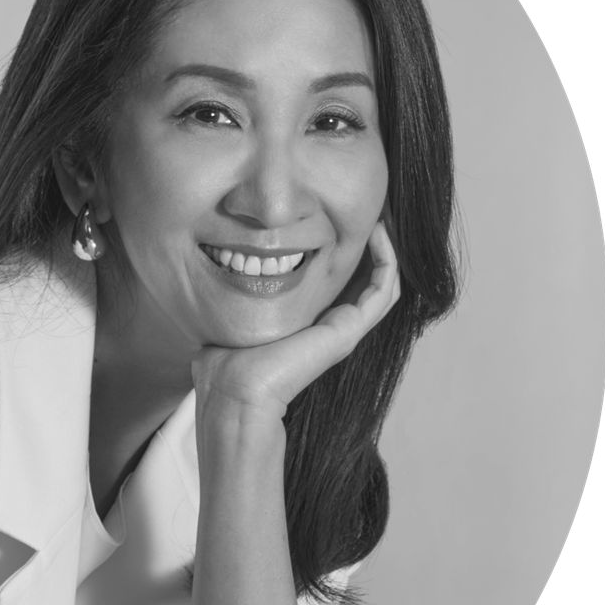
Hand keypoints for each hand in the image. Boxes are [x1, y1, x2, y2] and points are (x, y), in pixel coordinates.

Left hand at [192, 222, 401, 419]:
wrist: (234, 392)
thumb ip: (230, 309)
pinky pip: (384, 289)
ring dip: (385, 250)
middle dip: (367, 247)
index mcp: (304, 326)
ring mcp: (342, 330)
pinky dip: (388, 260)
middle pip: (362, 282)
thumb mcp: (229, 324)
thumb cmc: (223, 365)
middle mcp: (327, 328)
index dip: (340, 253)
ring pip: (382, 284)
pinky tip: (381, 233)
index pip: (334, 285)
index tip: (334, 220)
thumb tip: (217, 293)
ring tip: (382, 218)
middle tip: (368, 213)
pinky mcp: (348, 330)